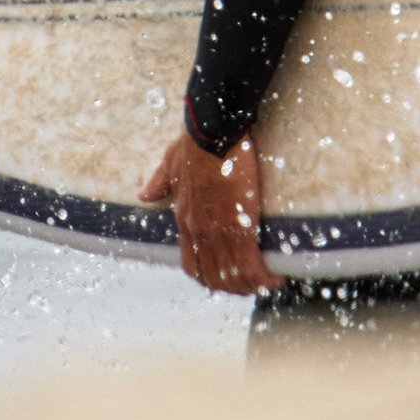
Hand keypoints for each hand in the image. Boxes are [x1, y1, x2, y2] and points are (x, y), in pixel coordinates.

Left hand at [142, 127, 279, 293]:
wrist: (211, 131)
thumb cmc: (193, 143)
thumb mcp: (169, 163)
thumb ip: (159, 182)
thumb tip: (143, 194)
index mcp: (184, 219)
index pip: (193, 264)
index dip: (210, 278)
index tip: (226, 280)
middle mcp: (199, 231)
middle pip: (214, 277)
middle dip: (233, 288)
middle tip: (252, 286)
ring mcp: (218, 230)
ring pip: (232, 275)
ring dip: (251, 285)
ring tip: (267, 283)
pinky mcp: (239, 223)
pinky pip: (250, 264)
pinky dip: (263, 276)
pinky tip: (275, 277)